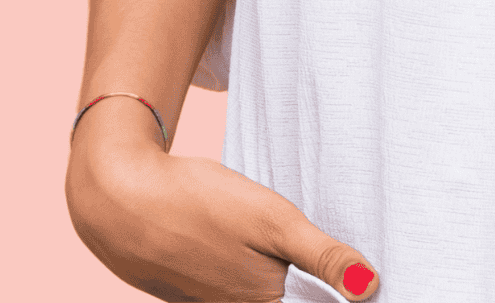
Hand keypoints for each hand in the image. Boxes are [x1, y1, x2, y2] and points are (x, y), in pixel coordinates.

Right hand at [66, 98, 378, 300]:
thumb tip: (371, 287)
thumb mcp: (271, 220)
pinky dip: (259, 268)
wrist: (122, 202)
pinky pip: (242, 285)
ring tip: (309, 248)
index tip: (363, 273)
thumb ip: (321, 254)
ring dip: (289, 273)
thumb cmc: (198, 204)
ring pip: (268, 291)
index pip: (318, 302)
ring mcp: (215, 302)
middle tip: (340, 256)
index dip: (340, 288)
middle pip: (294, 296)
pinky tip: (259, 243)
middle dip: (318, 281)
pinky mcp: (198, 288)